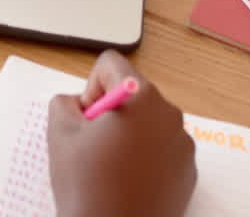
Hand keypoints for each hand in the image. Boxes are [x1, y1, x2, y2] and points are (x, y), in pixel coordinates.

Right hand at [47, 51, 196, 216]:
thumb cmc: (87, 185)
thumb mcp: (59, 132)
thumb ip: (65, 102)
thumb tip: (79, 103)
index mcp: (140, 97)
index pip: (111, 64)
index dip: (90, 87)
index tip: (87, 119)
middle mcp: (169, 114)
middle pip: (133, 92)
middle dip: (111, 111)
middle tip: (94, 146)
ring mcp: (183, 144)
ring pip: (148, 121)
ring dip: (128, 134)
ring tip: (110, 168)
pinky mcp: (189, 170)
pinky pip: (163, 148)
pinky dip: (145, 157)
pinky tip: (128, 182)